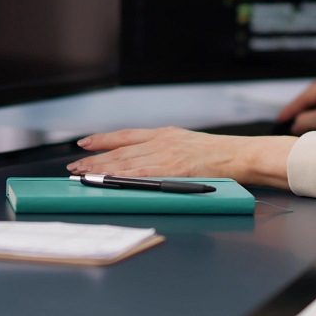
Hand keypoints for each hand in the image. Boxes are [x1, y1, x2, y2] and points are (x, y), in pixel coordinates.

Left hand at [66, 127, 294, 188]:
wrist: (241, 155)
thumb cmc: (220, 156)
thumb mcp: (188, 145)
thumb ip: (168, 150)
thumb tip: (147, 162)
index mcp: (166, 134)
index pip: (126, 136)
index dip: (103, 140)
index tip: (84, 144)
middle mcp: (162, 142)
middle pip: (120, 150)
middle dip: (95, 158)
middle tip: (75, 166)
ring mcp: (166, 155)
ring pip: (126, 161)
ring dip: (101, 169)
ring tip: (82, 174)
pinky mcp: (173, 170)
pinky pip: (141, 174)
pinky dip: (121, 177)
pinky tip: (108, 181)